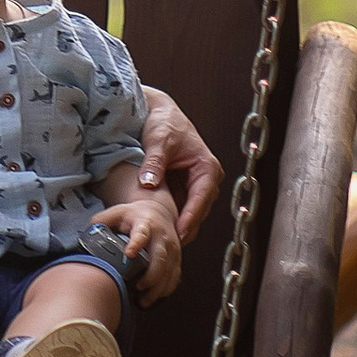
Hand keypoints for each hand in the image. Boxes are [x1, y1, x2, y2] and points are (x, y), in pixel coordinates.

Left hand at [98, 182, 182, 302]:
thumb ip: (102, 221)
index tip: (129, 254)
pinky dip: (164, 291)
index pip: (141, 233)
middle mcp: (162, 237)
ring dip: (157, 289)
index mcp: (145, 223)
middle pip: (160, 258)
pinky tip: (153, 298)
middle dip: (150, 276)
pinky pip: (174, 278)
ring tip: (143, 301)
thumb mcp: (117, 213)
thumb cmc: (134, 216)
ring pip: (169, 272)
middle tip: (138, 288)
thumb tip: (87, 234)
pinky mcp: (177, 260)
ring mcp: (172, 249)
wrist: (160, 212)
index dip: (136, 243)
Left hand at [137, 88, 221, 248]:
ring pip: (189, 213)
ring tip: (162, 241)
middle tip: (167, 244)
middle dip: (183, 228)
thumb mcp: (158, 141)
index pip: (201, 200)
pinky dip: (171, 217)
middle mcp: (206, 179)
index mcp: (208, 168)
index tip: (177, 234)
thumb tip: (148, 183)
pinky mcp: (184, 188)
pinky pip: (179, 207)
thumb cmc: (163, 122)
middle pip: (197, 211)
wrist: (159, 112)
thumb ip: (154, 162)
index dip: (189, 219)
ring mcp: (196, 185)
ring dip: (177, 225)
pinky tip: (158, 228)